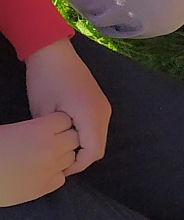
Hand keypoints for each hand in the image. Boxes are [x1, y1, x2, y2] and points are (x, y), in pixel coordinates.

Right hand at [0, 113, 81, 206]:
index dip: (58, 121)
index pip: (65, 120)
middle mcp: (50, 149)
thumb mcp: (6, 129)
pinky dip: (56, 172)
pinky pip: (63, 176)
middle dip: (66, 136)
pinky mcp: (46, 187)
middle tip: (52, 139)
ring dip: (62, 155)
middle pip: (74, 138)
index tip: (51, 124)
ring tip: (46, 155)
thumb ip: (28, 126)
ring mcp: (51, 169)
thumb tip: (37, 124)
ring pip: (71, 158)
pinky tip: (42, 170)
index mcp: (38, 130)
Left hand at [24, 38, 109, 173]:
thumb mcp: (43, 112)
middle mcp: (103, 113)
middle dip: (81, 159)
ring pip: (99, 139)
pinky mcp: (100, 103)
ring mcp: (104, 107)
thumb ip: (55, 136)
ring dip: (84, 148)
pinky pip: (97, 128)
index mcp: (91, 115)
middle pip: (99, 148)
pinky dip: (86, 137)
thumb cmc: (45, 79)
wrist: (53, 51)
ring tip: (62, 149)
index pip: (92, 153)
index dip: (77, 166)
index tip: (59, 168)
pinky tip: (68, 135)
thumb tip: (57, 153)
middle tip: (59, 162)